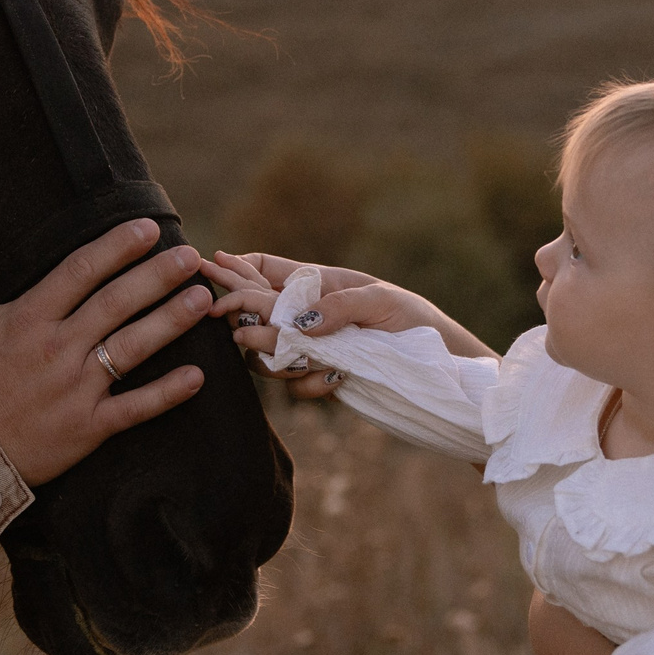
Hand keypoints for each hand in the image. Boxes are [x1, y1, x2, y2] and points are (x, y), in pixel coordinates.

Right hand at [0, 214, 208, 484]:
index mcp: (27, 319)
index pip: (80, 272)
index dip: (116, 247)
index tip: (148, 229)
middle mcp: (58, 349)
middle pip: (116, 303)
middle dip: (156, 276)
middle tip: (191, 256)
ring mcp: (76, 389)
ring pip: (132, 348)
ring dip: (170, 321)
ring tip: (202, 299)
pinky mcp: (88, 427)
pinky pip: (135, 408)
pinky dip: (167, 394)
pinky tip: (197, 376)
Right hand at [203, 250, 493, 398]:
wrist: (441, 365)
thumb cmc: (413, 319)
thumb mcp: (380, 300)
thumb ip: (339, 305)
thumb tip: (299, 322)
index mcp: (316, 285)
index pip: (264, 270)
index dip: (235, 269)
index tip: (212, 267)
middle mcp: (307, 318)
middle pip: (254, 314)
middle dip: (243, 318)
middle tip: (239, 326)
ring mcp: (312, 351)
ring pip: (265, 355)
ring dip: (274, 355)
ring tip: (296, 354)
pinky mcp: (322, 382)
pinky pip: (296, 387)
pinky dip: (310, 384)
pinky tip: (337, 379)